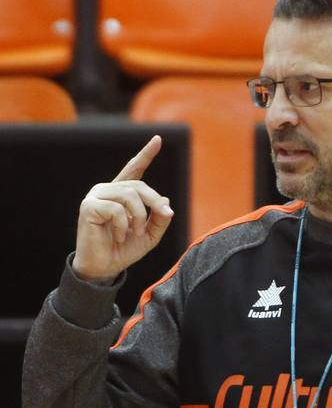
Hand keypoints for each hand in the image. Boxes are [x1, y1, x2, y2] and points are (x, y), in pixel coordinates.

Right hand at [72, 135, 173, 282]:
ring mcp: (96, 196)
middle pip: (139, 186)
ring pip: (130, 195)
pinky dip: (124, 224)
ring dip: (139, 216)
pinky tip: (120, 236)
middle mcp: (107, 190)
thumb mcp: (149, 235)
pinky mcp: (89, 206)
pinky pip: (116, 209)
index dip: (146, 154)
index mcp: (120, 194)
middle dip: (154, 202)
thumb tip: (166, 201)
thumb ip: (159, 219)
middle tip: (163, 216)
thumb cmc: (123, 251)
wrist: (104, 268)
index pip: (134, 169)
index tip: (158, 139)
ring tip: (134, 233)